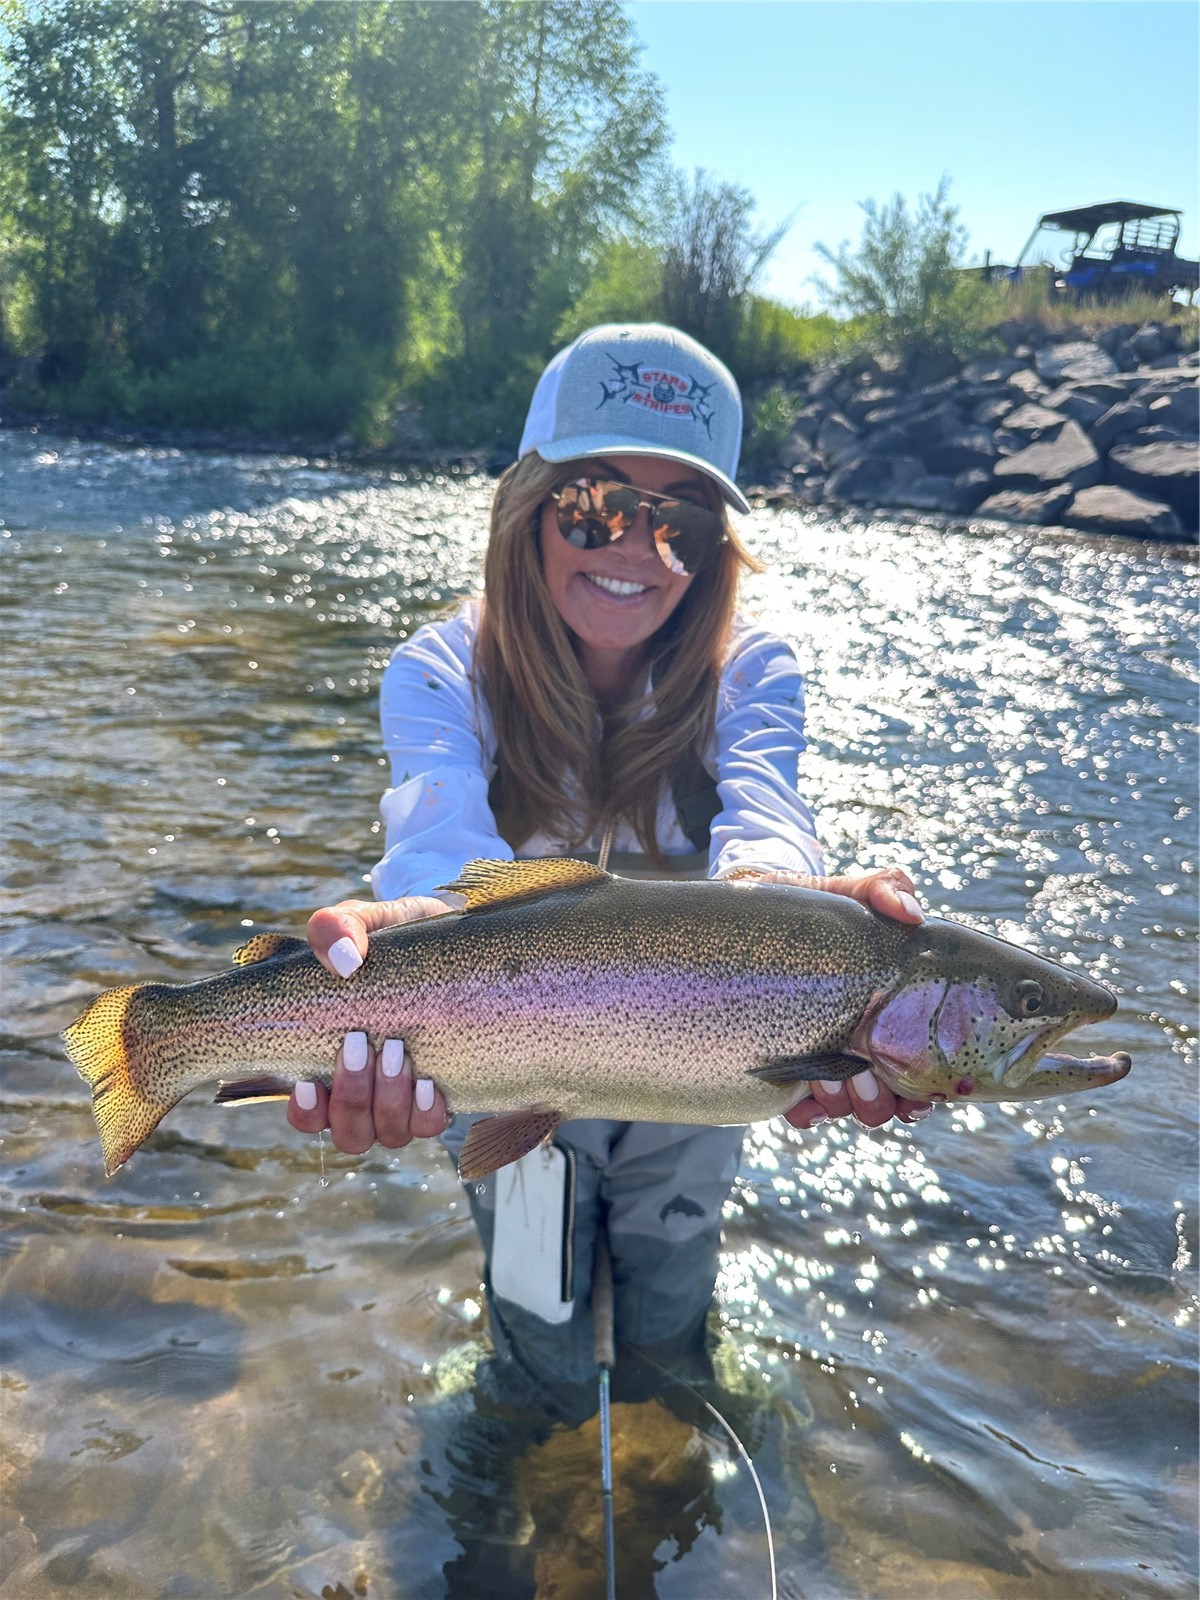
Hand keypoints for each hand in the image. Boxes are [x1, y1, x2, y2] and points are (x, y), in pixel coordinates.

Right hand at [286, 895, 454, 1151]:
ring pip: (388, 1133)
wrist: (456, 938)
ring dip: (388, 1101)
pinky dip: (426, 1111)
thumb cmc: (396, 938)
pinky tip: (430, 1082)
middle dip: (351, 1094)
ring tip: (396, 1051)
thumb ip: (337, 929)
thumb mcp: (363, 921)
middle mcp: (368, 1094)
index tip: (307, 1080)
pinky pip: (432, 1125)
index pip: (308, 1115)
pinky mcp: (445, 1094)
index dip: (305, 1112)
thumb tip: (345, 961)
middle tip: (359, 1042)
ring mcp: (407, 1100)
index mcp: (332, 1064)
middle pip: (349, 1132)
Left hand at [726, 866, 932, 1129]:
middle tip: (859, 1075)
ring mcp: (823, 1058)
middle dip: (877, 1101)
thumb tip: (912, 913)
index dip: (922, 1093)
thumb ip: (884, 889)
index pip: (921, 1072)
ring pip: (846, 1109)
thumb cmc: (811, 905)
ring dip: (840, 1103)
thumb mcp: (846, 893)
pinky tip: (797, 1096)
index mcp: (888, 1015)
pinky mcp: (784, 1065)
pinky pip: (799, 1107)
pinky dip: (803, 1109)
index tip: (909, 1085)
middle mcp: (862, 1045)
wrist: (751, 906)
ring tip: (822, 1077)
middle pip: (885, 1102)